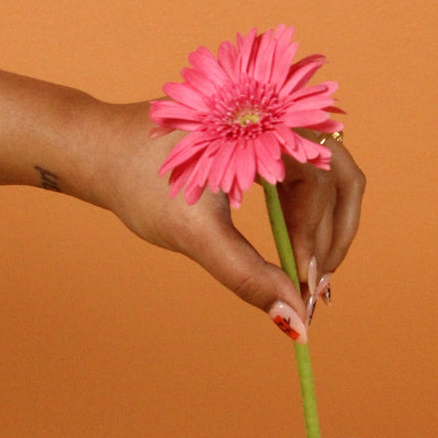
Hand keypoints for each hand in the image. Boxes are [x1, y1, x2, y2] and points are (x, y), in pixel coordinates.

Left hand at [77, 101, 363, 337]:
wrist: (99, 152)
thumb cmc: (139, 183)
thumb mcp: (195, 236)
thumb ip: (248, 277)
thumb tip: (295, 321)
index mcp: (269, 123)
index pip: (326, 182)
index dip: (321, 240)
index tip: (307, 289)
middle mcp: (280, 116)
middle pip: (338, 178)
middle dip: (330, 239)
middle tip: (314, 291)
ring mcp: (275, 125)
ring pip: (327, 178)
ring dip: (323, 231)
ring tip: (306, 279)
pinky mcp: (265, 140)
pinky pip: (305, 179)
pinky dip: (304, 218)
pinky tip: (293, 256)